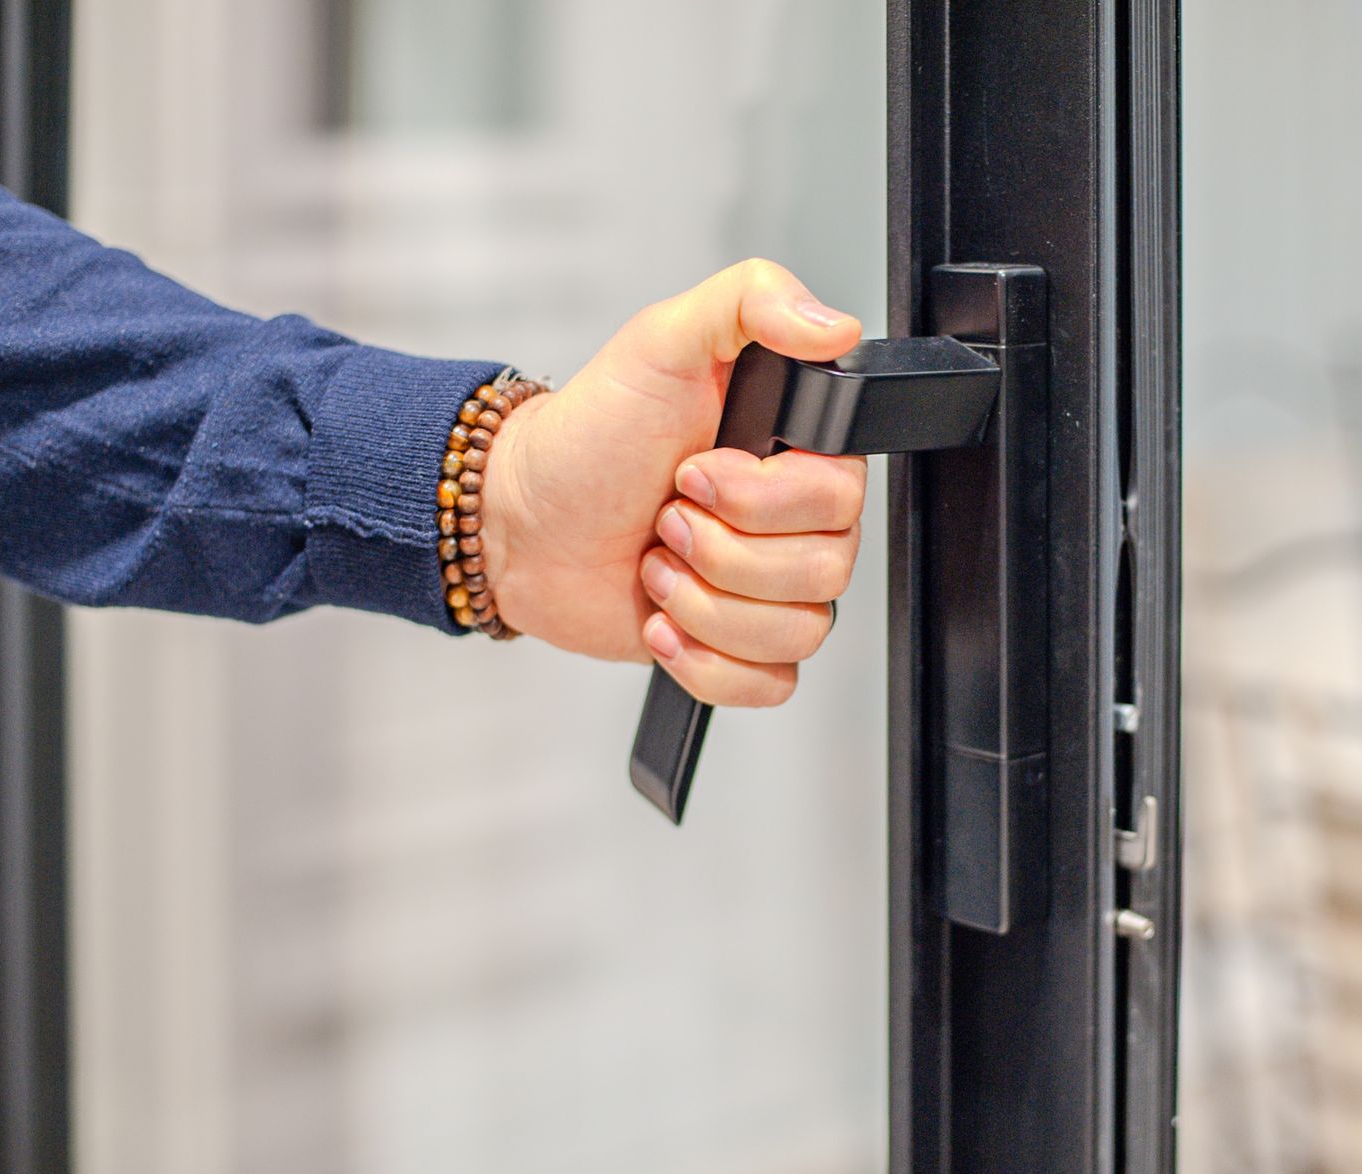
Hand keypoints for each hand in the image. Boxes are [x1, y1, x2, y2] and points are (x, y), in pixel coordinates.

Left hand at [484, 259, 866, 705]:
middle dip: (722, 552)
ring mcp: (766, 590)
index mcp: (795, 452)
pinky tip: (663, 621)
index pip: (843, 498)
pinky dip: (708, 662)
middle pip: (825, 572)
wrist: (517, 520)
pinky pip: (770, 684)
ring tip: (656, 564)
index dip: (764, 499)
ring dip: (706, 606)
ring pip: (799, 632)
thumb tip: (834, 325)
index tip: (696, 472)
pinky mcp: (735, 647)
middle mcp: (792, 523)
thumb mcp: (660, 341)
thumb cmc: (587, 436)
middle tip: (666, 516)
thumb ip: (751, 300)